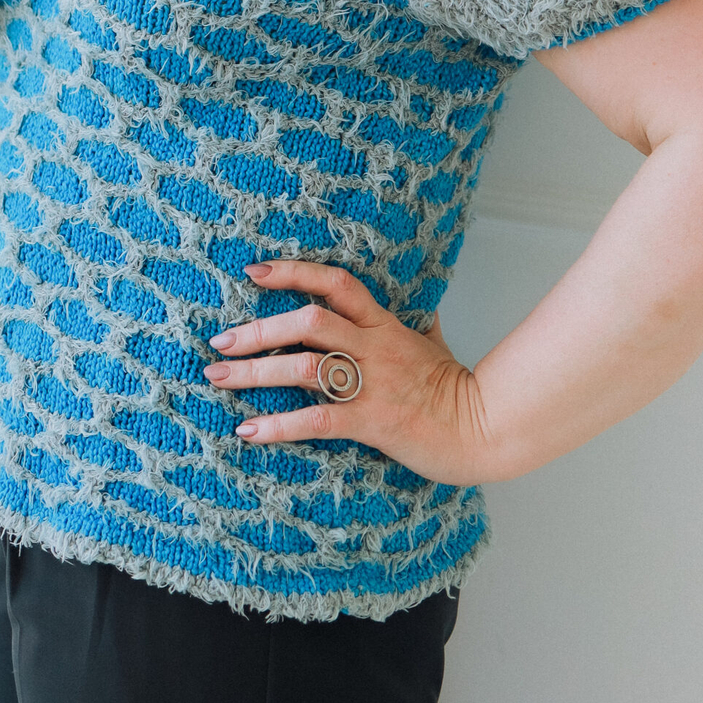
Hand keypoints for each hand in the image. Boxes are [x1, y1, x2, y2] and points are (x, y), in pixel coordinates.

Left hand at [202, 260, 491, 484]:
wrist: (485, 429)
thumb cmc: (457, 388)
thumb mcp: (436, 343)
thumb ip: (423, 323)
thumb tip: (428, 307)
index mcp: (384, 323)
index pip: (335, 283)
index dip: (293, 272)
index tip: (253, 271)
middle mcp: (373, 346)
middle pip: (308, 321)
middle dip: (257, 329)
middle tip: (218, 341)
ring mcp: (372, 383)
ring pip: (304, 365)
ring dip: (254, 372)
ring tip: (217, 378)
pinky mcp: (372, 421)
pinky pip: (317, 419)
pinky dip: (278, 424)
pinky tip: (248, 430)